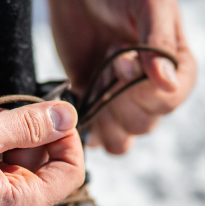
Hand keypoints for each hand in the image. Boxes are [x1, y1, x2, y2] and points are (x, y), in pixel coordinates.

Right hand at [0, 101, 83, 205]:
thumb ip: (28, 125)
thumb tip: (67, 115)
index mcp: (20, 203)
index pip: (71, 172)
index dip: (69, 140)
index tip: (55, 115)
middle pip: (51, 164)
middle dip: (38, 133)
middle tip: (12, 114)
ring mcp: (0, 198)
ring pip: (29, 159)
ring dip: (16, 135)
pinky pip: (9, 161)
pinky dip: (2, 142)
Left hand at [49, 0, 195, 152]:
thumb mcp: (147, 6)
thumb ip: (159, 45)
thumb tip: (168, 84)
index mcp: (173, 71)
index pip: (166, 105)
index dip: (141, 90)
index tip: (122, 60)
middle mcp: (149, 93)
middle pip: (141, 126)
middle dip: (118, 99)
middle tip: (106, 64)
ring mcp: (119, 104)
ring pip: (120, 141)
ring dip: (104, 120)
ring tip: (94, 84)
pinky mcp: (95, 106)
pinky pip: (96, 137)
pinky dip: (88, 129)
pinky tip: (83, 102)